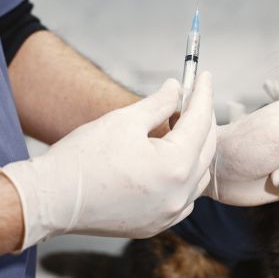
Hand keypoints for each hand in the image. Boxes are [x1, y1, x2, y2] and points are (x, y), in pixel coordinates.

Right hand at [2, 73, 215, 249]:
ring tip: (181, 128)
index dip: (203, 95)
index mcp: (174, 166)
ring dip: (195, 149)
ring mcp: (169, 213)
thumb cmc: (81, 159)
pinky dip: (185, 178)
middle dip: (202, 120)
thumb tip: (176, 88)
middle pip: (205, 148)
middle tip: (195, 98)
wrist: (49, 200)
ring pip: (198, 175)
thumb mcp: (124, 120)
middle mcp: (179, 194)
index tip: (205, 77)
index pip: (200, 122)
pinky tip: (172, 162)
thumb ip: (159, 103)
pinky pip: (185, 198)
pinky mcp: (157, 224)